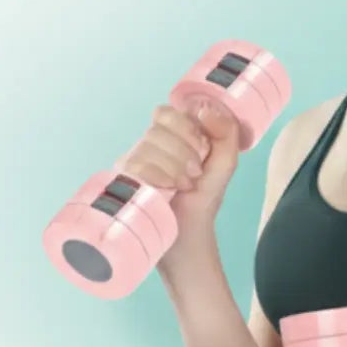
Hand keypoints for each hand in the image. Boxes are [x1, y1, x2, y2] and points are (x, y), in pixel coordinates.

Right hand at [116, 99, 243, 231]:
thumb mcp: (225, 164)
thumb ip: (225, 132)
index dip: (184, 126)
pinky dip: (157, 176)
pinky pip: (135, 166)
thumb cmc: (202, 201)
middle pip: (157, 130)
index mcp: (169, 138)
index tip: (202, 147)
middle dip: (183, 152)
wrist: (187, 238)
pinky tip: (167, 190)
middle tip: (195, 173)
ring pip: (146, 147)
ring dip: (173, 167)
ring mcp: (130, 164)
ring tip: (184, 186)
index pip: (166, 113)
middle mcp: (145, 147)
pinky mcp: (120, 181)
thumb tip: (205, 108)